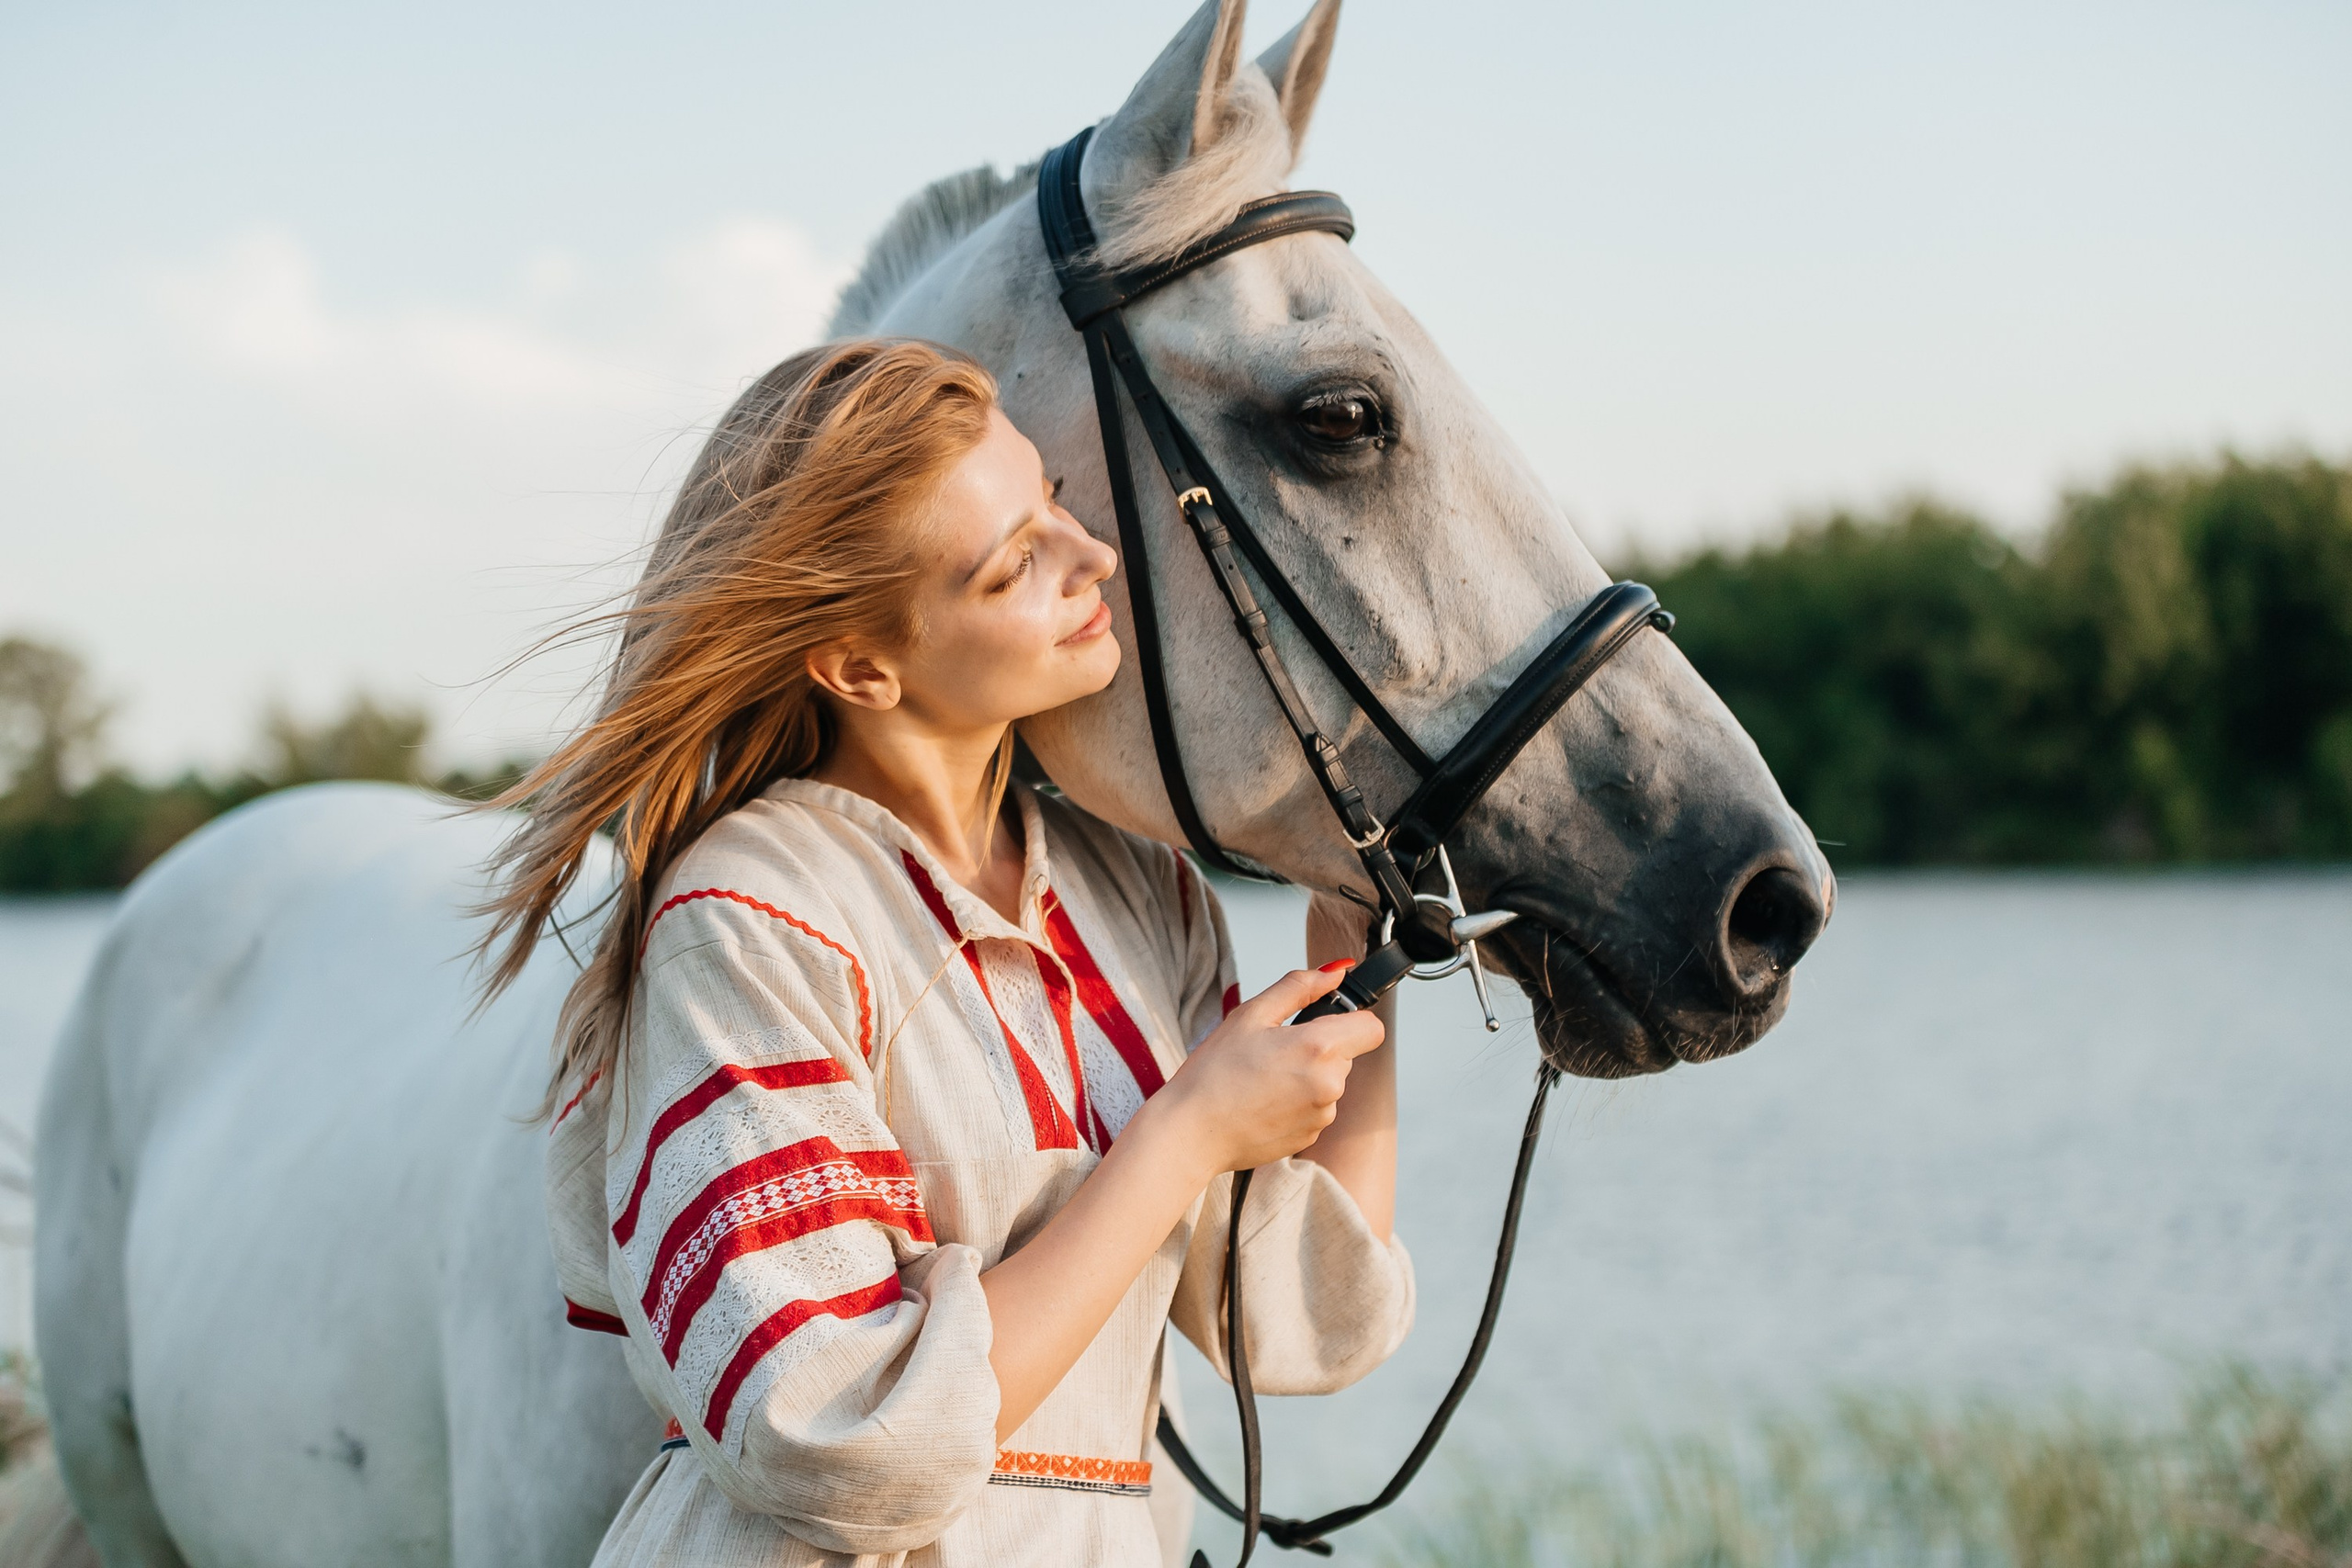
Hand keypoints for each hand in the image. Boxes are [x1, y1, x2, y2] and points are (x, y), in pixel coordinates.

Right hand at [1145, 964, 1386, 1176]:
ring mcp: (1322, 1116)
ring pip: (1330, 1083)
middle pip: (1346, 1054)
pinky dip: (1295, 1103)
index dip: (1351, 1019)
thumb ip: (1299, 986)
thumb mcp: (1251, 1015)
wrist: (1191, 1133)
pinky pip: (1315, 1110)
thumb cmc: (1214, 1074)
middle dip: (1318, 1048)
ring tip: (1261, 1080)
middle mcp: (1331, 1085)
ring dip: (1307, 1077)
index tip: (1322, 1022)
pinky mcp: (1310, 1138)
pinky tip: (1261, 1103)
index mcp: (1319, 1048)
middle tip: (1271, 1051)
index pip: (1371, 1027)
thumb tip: (1335, 972)